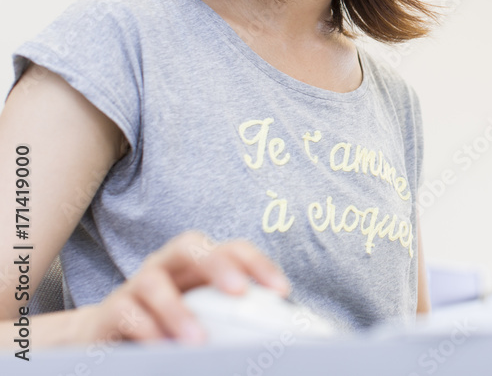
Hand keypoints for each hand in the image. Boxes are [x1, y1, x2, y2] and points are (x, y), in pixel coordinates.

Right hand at [73, 230, 289, 344]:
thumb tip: (280, 334)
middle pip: (191, 246)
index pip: (232, 249)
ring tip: (198, 340)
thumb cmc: (170, 323)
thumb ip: (235, 317)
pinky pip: (125, 313)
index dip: (258, 264)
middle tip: (239, 292)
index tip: (282, 290)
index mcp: (198, 264)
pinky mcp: (111, 311)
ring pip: (153, 282)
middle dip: (218, 264)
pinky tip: (162, 347)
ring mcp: (136, 285)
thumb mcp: (206, 316)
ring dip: (177, 311)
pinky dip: (145, 329)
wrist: (108, 335)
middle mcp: (167, 265)